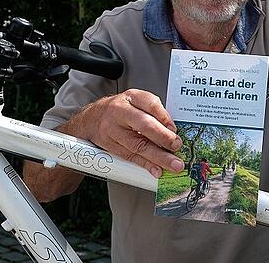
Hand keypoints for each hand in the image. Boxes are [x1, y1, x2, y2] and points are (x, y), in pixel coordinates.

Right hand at [65, 88, 184, 177]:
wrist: (92, 118)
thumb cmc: (119, 109)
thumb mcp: (136, 101)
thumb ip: (154, 113)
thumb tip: (173, 131)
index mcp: (131, 97)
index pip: (150, 104)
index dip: (164, 118)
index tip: (175, 130)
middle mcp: (120, 111)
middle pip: (144, 125)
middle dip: (163, 138)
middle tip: (176, 146)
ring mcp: (112, 129)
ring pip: (137, 145)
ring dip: (158, 157)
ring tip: (173, 164)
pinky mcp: (109, 145)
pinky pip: (130, 156)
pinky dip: (145, 164)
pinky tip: (156, 169)